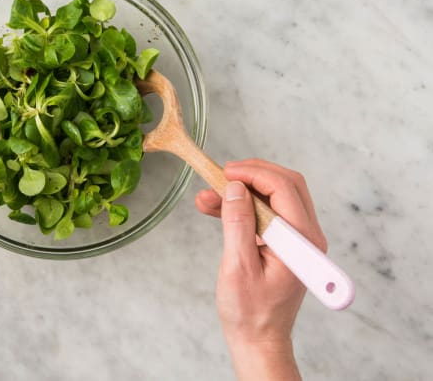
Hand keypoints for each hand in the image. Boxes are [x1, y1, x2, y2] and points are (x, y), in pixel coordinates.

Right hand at [195, 159, 326, 380]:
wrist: (258, 340)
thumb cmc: (250, 312)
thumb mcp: (238, 266)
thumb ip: (238, 224)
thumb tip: (234, 189)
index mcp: (301, 241)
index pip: (284, 189)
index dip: (253, 174)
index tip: (225, 172)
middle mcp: (306, 236)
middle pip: (285, 186)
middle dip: (250, 176)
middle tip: (219, 176)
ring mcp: (297, 239)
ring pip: (273, 197)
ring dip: (241, 192)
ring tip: (206, 197)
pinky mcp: (284, 244)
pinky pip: (265, 214)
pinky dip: (242, 207)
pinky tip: (215, 209)